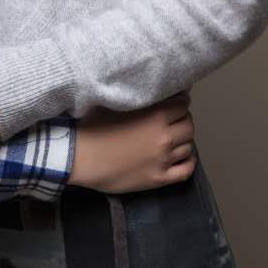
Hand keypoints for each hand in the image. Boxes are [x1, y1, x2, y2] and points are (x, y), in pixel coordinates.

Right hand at [70, 92, 195, 192]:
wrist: (79, 156)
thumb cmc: (92, 127)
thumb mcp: (113, 102)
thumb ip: (135, 95)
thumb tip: (145, 88)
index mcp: (155, 115)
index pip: (182, 105)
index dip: (178, 103)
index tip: (172, 104)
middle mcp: (164, 136)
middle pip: (188, 126)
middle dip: (182, 121)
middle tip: (171, 122)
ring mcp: (163, 159)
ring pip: (188, 147)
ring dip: (182, 141)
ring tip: (172, 139)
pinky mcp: (159, 178)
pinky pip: (186, 171)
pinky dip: (188, 163)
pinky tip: (182, 158)